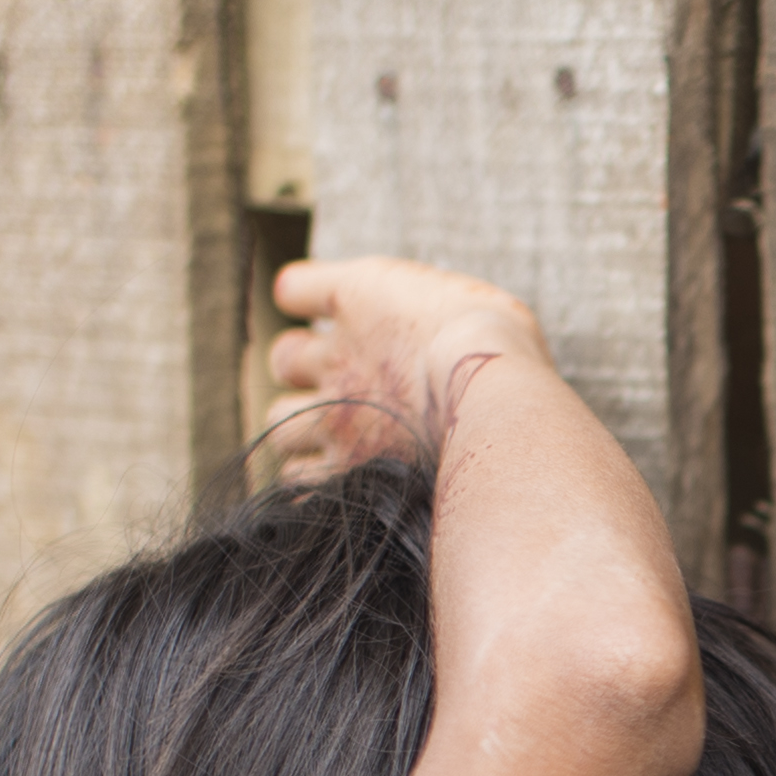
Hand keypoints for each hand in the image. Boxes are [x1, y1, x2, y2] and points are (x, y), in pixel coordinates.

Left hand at [260, 256, 553, 481]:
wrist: (494, 400)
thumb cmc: (497, 348)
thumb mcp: (472, 304)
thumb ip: (437, 317)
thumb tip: (438, 344)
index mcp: (358, 299)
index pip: (294, 290)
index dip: (307, 301)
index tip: (339, 317)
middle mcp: (334, 357)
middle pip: (282, 361)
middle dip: (307, 374)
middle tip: (348, 387)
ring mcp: (334, 418)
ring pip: (279, 424)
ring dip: (303, 431)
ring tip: (342, 440)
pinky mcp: (343, 472)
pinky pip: (297, 484)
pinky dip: (311, 485)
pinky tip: (342, 481)